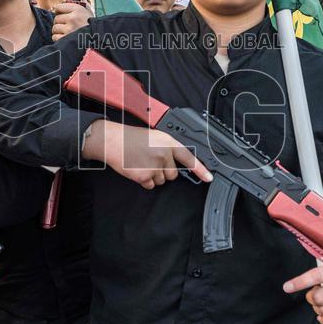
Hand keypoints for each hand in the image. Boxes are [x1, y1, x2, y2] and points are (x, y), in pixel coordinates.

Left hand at [51, 0, 93, 40]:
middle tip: (67, 25)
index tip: (62, 14)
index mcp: (77, 9)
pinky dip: (59, 38)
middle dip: (60, 22)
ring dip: (59, 31)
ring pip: (55, 28)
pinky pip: (55, 37)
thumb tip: (65, 3)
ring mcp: (69, 29)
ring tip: (67, 32)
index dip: (59, 11)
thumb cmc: (92, 26)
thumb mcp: (88, 12)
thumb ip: (77, 6)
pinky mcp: (66, 39)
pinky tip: (66, 38)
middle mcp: (73, 18)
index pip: (58, 7)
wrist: (98, 38)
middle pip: (56, 19)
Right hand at [82, 120, 212, 189]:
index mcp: (168, 142)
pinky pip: (150, 185)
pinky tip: (136, 169)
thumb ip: (167, 148)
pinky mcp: (144, 176)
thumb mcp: (154, 137)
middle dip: (164, 171)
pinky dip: (143, 181)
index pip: (188, 157)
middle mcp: (163, 154)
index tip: (209, 178)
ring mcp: (154, 166)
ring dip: (153, 176)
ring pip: (161, 181)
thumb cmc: (131, 138)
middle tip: (150, 161)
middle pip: (173, 174)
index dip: (200, 169)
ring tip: (141, 163)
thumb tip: (175, 162)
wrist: (113, 141)